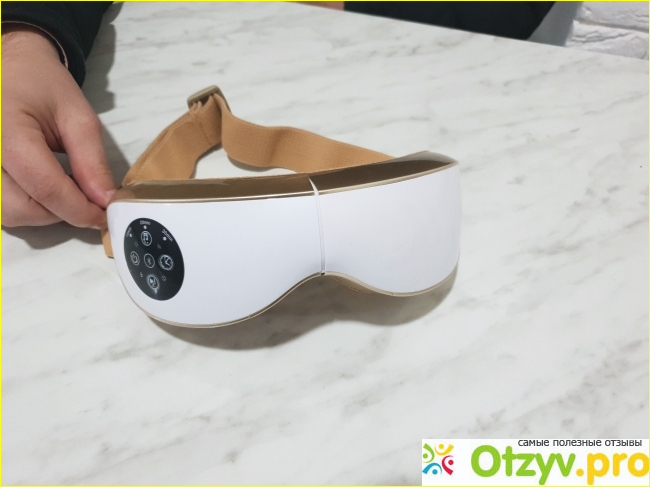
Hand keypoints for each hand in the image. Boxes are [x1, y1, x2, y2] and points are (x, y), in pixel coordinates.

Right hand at [1, 25, 114, 228]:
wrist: (5, 65)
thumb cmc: (40, 84)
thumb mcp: (77, 116)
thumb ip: (91, 161)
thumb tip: (104, 202)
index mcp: (5, 131)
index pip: (45, 188)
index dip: (80, 210)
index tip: (104, 217)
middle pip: (20, 209)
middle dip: (60, 213)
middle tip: (84, 198)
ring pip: (7, 214)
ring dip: (41, 213)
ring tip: (61, 187)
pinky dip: (24, 206)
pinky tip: (40, 187)